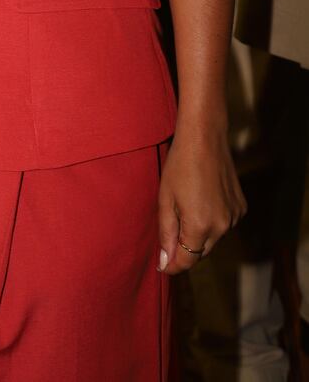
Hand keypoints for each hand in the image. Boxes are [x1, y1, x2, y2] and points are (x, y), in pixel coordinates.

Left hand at [157, 124, 244, 275]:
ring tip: (185, 209)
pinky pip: (223, 225)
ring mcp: (235, 217)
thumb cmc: (179, 165)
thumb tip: (165, 262)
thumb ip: (166, 233)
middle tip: (169, 236)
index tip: (162, 266)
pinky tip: (201, 201)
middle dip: (185, 250)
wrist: (205, 137)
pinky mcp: (241, 208)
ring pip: (213, 239)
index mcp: (200, 225)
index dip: (173, 266)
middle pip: (200, 252)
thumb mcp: (165, 199)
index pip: (187, 261)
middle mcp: (222, 227)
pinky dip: (212, 222)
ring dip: (199, 235)